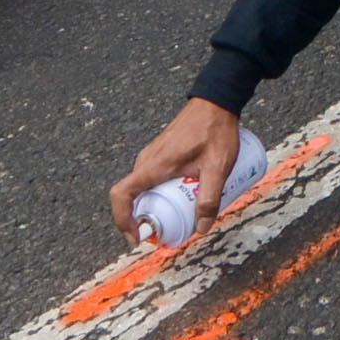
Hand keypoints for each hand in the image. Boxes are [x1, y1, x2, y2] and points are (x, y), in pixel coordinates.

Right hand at [111, 93, 242, 243]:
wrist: (216, 101)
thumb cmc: (215, 130)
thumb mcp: (217, 167)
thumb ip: (210, 198)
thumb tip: (201, 228)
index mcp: (154, 165)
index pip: (122, 195)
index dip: (122, 220)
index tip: (136, 237)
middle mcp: (146, 161)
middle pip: (134, 197)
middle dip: (147, 219)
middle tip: (171, 231)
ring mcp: (152, 156)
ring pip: (144, 189)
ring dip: (157, 206)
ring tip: (182, 215)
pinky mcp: (160, 154)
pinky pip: (153, 180)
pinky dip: (162, 194)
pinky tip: (185, 196)